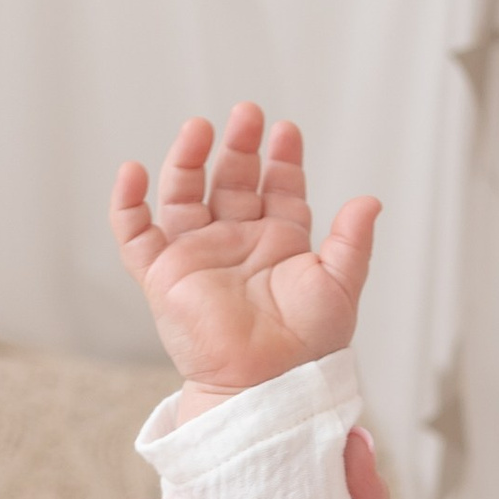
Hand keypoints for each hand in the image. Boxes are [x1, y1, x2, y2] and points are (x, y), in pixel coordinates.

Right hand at [111, 104, 379, 411]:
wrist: (267, 385)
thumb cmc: (307, 347)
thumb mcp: (340, 287)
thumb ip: (353, 242)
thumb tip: (370, 199)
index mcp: (279, 245)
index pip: (278, 188)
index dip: (282, 159)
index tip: (286, 130)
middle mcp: (236, 244)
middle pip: (232, 180)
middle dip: (239, 146)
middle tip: (248, 114)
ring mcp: (196, 255)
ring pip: (184, 194)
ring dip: (188, 160)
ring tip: (200, 128)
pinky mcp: (161, 275)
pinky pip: (134, 233)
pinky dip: (127, 203)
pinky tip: (133, 172)